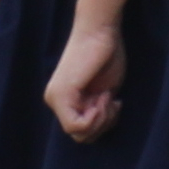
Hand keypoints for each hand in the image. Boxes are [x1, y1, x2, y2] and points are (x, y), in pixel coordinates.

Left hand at [48, 19, 123, 142]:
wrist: (100, 31)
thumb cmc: (106, 56)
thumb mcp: (102, 93)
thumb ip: (95, 112)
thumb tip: (94, 132)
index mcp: (64, 100)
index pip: (84, 133)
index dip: (103, 124)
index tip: (113, 102)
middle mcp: (54, 101)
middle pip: (82, 137)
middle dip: (102, 124)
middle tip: (110, 100)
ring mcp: (55, 98)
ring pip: (80, 134)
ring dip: (101, 119)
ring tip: (107, 96)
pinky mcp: (61, 94)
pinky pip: (77, 126)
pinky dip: (96, 117)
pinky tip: (102, 97)